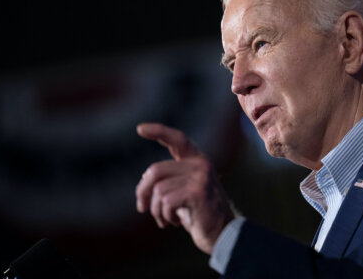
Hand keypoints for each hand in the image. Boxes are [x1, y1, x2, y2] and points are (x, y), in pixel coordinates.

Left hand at [135, 123, 234, 253]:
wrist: (222, 234)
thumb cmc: (199, 214)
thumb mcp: (184, 191)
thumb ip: (169, 180)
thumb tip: (144, 180)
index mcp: (197, 160)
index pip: (177, 139)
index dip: (158, 131)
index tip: (140, 129)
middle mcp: (201, 164)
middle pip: (155, 171)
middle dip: (143, 192)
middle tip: (142, 207)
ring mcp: (201, 176)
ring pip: (158, 190)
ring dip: (156, 210)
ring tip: (165, 219)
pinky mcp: (197, 192)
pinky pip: (166, 202)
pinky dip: (165, 216)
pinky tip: (175, 222)